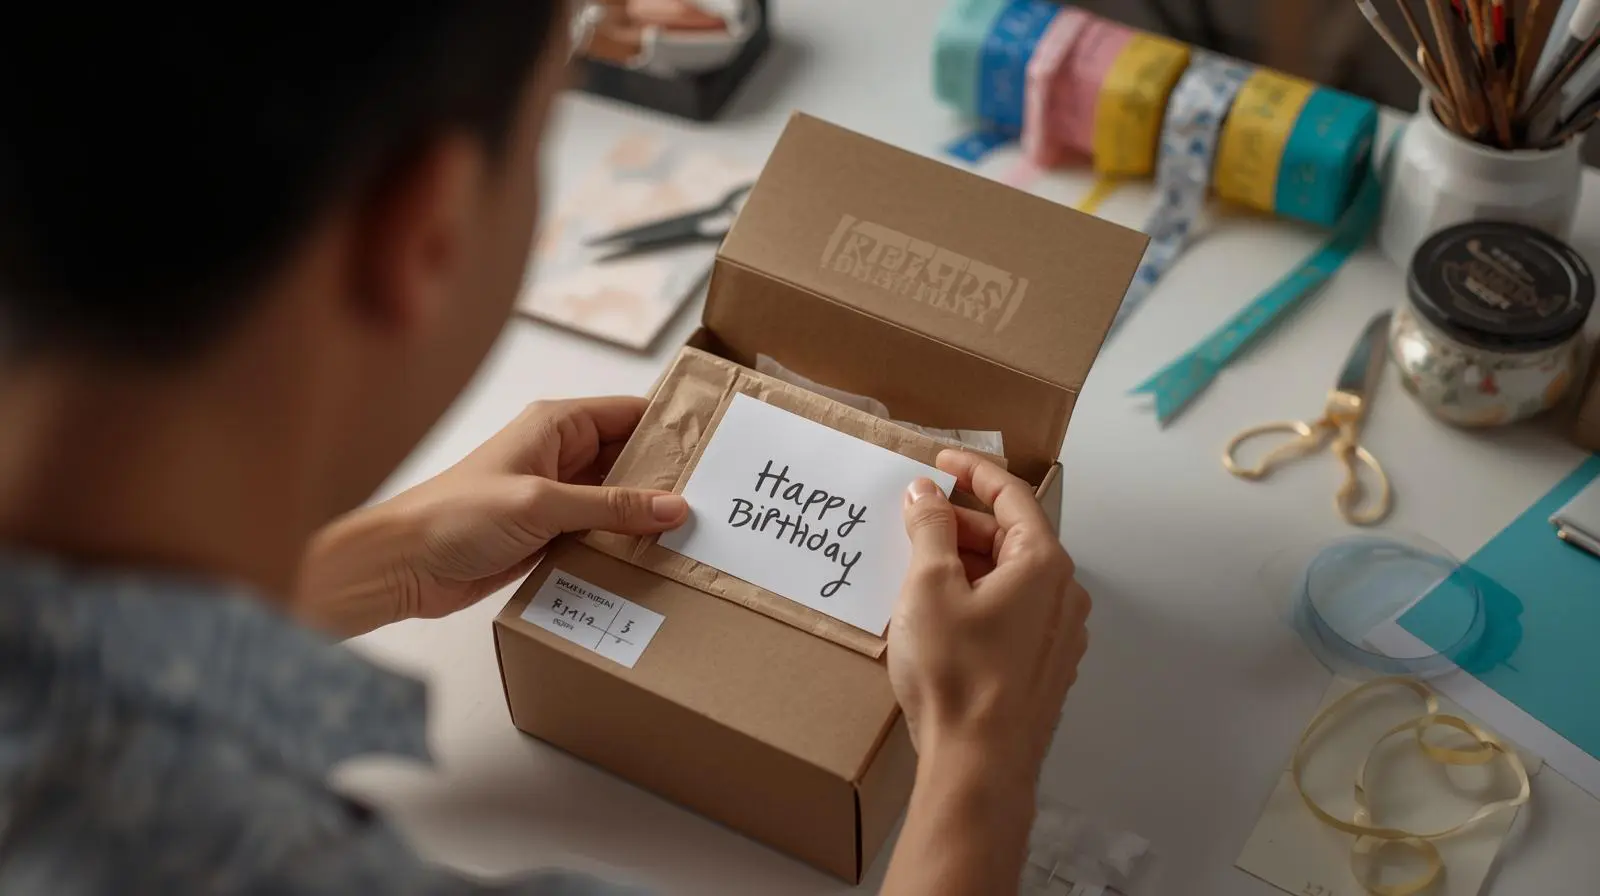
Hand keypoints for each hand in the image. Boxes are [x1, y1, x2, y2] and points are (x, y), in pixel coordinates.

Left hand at [294, 397, 686, 636]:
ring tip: (696, 534)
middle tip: (717, 499)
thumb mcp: (541, 504)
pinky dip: (622, 545)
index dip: (671, 427)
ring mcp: (555, 497)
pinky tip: (653, 561)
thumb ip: (610, 505)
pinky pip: (599, 534)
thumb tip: (673, 505)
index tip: (715, 446)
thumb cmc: (455, 516)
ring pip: (617, 500)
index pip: (629, 414)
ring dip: (645, 517)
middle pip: (629, 459)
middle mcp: (559, 455)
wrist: (402, 565)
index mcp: (556, 425)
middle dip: (666, 478)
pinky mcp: (549, 534)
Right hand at [888, 450, 1089, 778]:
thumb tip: (926, 493)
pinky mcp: (1044, 668)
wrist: (979, 764)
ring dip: (967, 563)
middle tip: (916, 517)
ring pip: (1011, 577)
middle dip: (962, 522)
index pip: (1012, 495)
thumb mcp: (929, 587)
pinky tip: (941, 613)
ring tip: (919, 565)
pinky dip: (978, 597)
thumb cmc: (957, 674)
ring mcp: (1059, 635)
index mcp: (1043, 564)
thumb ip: (930, 529)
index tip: (941, 459)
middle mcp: (1064, 595)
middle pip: (1012, 537)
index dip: (974, 470)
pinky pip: (1013, 612)